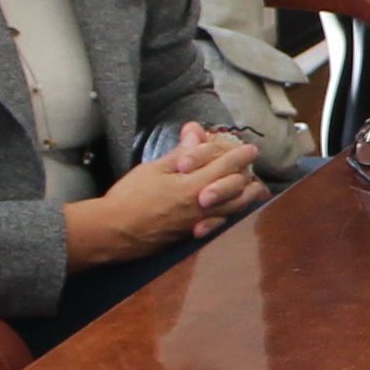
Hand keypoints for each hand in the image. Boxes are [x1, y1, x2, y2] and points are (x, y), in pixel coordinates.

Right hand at [72, 125, 264, 261]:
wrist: (114, 232)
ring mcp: (199, 222)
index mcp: (192, 185)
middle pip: (236, 187)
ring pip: (234, 208)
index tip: (250, 149)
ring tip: (254, 187)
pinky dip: (232, 214)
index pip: (225, 165)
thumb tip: (196, 136)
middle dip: (247, 173)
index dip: (240, 155)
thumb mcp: (153, 169)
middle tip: (252, 164)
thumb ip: (180, 154)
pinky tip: (233, 211)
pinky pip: (221, 224)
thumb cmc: (129, 198)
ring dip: (246, 195)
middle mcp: (201, 205)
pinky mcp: (192, 234)